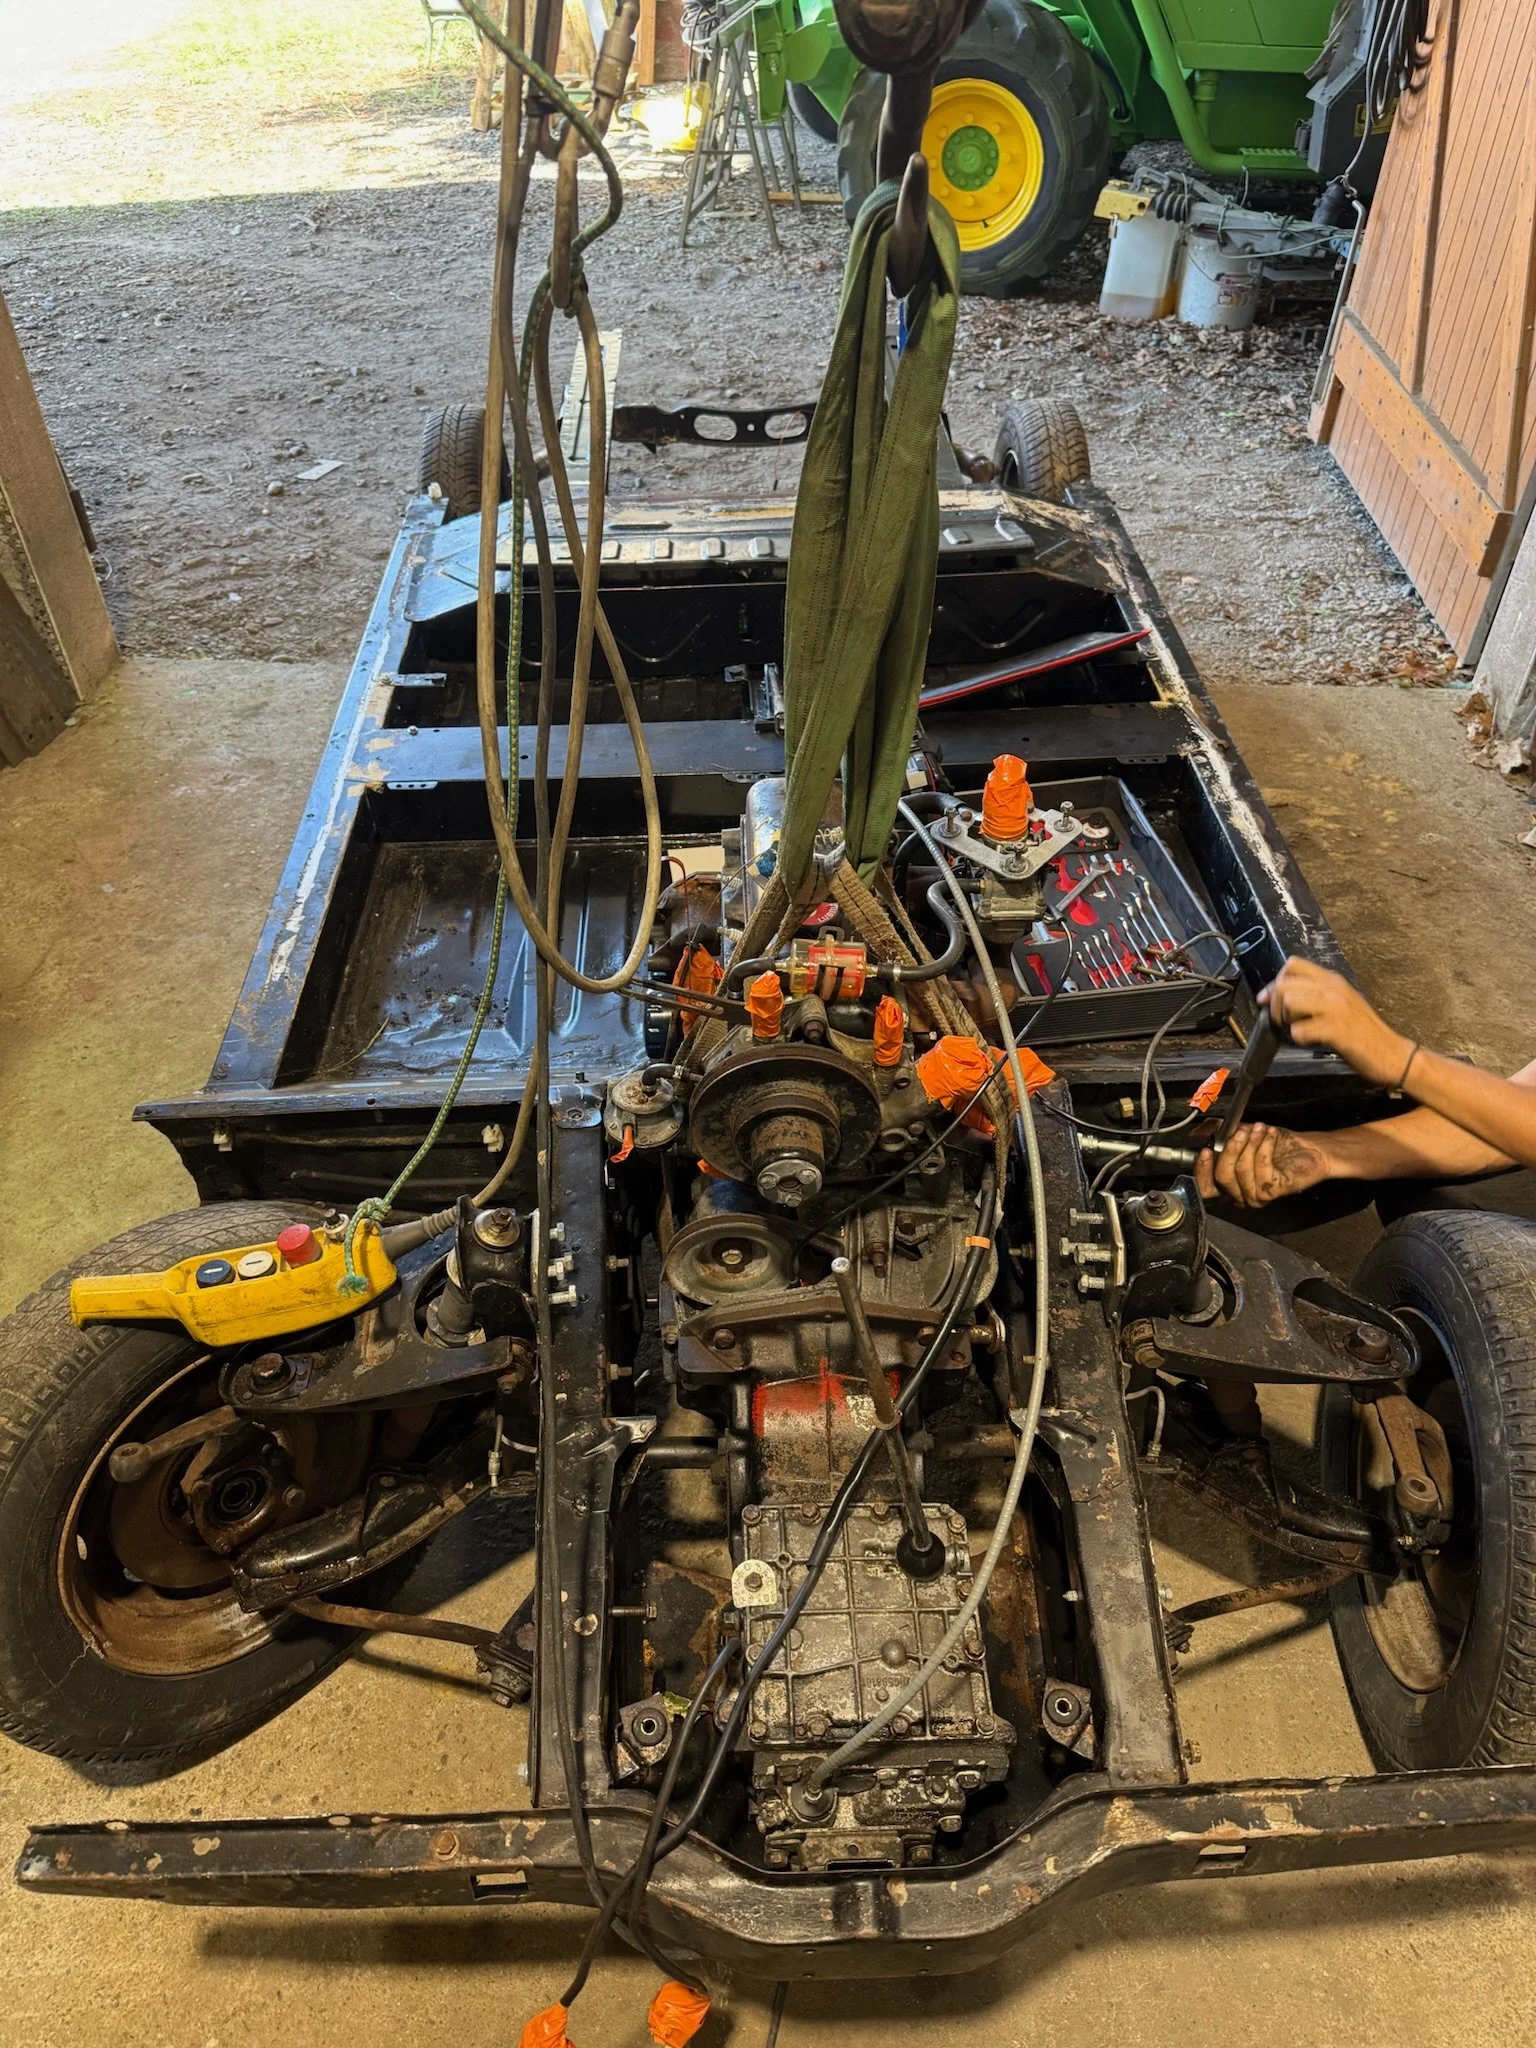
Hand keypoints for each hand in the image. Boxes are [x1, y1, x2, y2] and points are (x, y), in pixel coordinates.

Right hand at [1196, 1123, 1332, 1207]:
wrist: (1310, 1149)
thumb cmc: (1279, 1144)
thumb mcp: (1244, 1134)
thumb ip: (1221, 1134)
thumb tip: (1200, 1130)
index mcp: (1230, 1184)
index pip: (1206, 1187)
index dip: (1202, 1170)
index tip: (1206, 1150)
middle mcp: (1241, 1194)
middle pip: (1222, 1178)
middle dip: (1230, 1150)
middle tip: (1241, 1132)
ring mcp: (1257, 1195)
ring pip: (1241, 1171)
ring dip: (1251, 1145)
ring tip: (1260, 1130)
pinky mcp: (1273, 1191)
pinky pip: (1261, 1167)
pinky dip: (1265, 1147)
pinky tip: (1271, 1136)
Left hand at [1261, 958, 1412, 1087]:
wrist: (1392, 1053)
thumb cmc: (1364, 1032)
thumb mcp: (1341, 1002)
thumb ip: (1315, 995)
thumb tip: (1278, 996)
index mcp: (1333, 980)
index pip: (1293, 965)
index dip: (1275, 983)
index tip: (1269, 1001)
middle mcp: (1334, 988)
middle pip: (1284, 984)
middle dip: (1275, 1006)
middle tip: (1282, 1023)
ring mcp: (1335, 1007)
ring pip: (1290, 1001)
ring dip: (1286, 1020)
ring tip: (1298, 1031)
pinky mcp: (1336, 1029)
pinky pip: (1300, 1030)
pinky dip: (1299, 1039)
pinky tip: (1310, 1042)